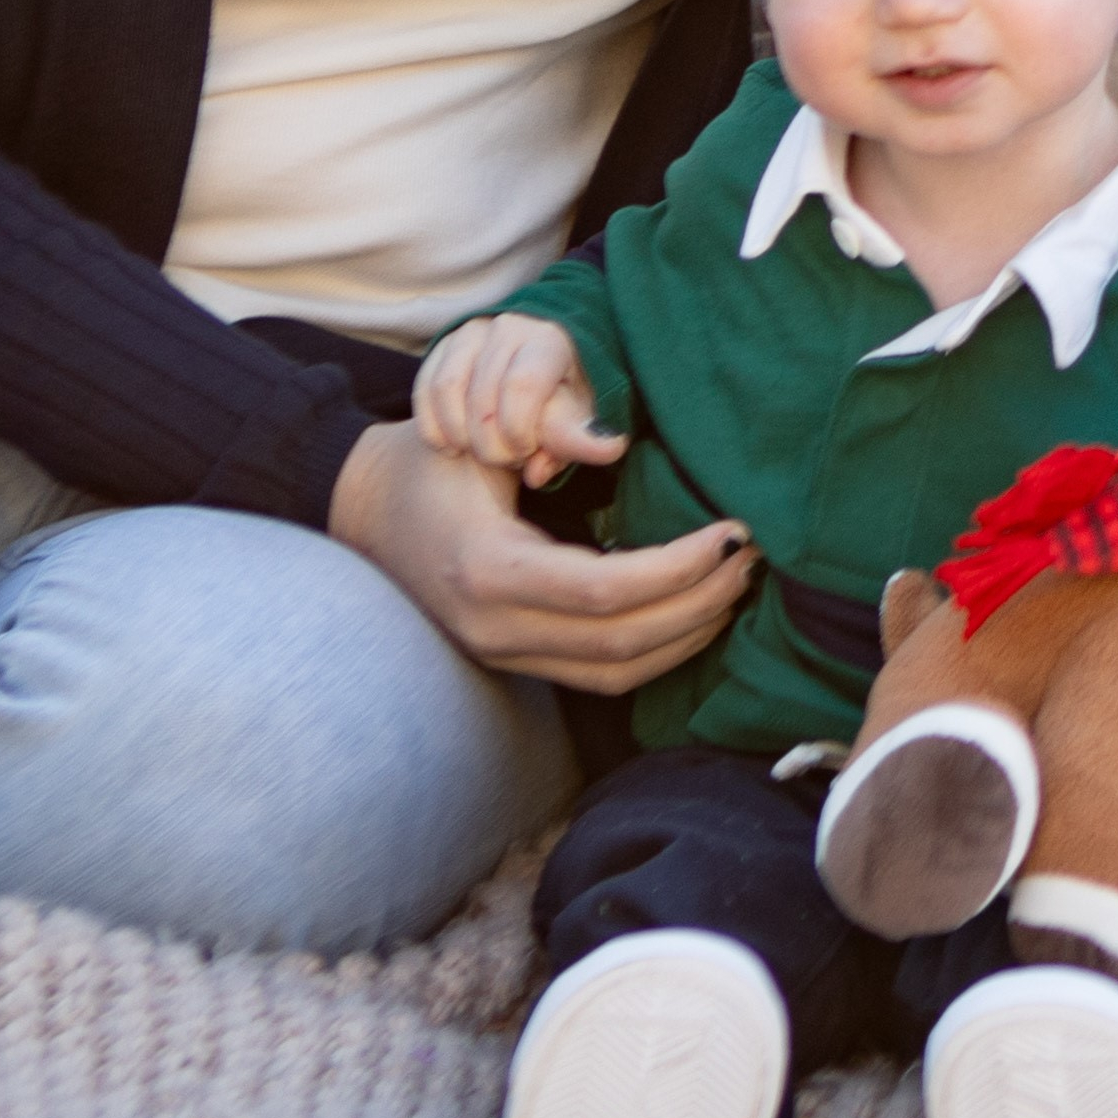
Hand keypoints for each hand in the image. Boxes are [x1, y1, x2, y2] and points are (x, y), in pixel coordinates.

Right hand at [333, 424, 752, 692]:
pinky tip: (696, 611)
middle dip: (702, 602)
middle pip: (624, 642)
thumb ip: (550, 441)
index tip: (731, 532)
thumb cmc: (431, 463)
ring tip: (736, 583)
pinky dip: (659, 650)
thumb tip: (622, 444)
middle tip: (751, 556)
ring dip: (690, 633)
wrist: (366, 512)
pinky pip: (601, 676)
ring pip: (619, 672)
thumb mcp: (483, 441)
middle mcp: (496, 628)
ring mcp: (504, 655)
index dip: (681, 568)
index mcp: (487, 569)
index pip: (606, 592)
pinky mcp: (517, 662)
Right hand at [408, 314, 620, 486]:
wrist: (537, 362)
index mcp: (550, 339)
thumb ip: (585, 435)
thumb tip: (609, 449)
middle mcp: (508, 327)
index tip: (527, 450)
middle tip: (507, 459)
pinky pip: (425, 388)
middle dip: (492, 443)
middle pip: (484, 395)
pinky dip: (433, 426)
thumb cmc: (562, 394)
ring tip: (481, 452)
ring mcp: (471, 332)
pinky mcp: (443, 345)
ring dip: (460, 435)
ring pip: (448, 389)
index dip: (518, 430)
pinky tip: (452, 446)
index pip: (522, 385)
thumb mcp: (581, 414)